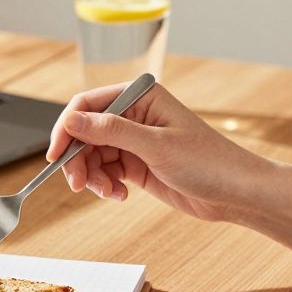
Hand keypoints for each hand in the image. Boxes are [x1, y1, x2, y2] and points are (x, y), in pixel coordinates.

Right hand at [47, 82, 270, 221]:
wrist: (236, 194)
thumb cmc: (209, 162)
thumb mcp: (156, 145)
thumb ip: (111, 131)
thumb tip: (72, 120)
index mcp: (141, 97)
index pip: (87, 104)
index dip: (67, 128)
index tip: (55, 155)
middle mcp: (134, 115)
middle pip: (84, 133)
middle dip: (78, 159)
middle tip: (79, 184)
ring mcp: (134, 140)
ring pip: (91, 155)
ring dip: (92, 177)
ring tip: (108, 193)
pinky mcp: (136, 164)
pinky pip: (105, 172)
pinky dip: (105, 186)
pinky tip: (120, 195)